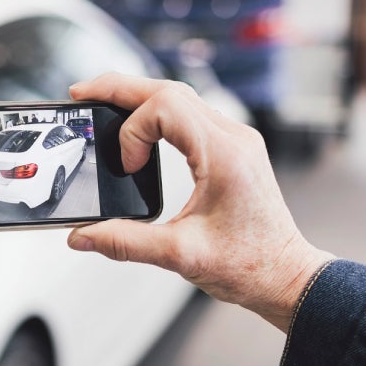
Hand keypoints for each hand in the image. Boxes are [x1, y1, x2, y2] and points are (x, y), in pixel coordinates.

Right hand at [67, 73, 333, 331]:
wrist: (285, 275)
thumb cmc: (248, 265)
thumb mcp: (180, 255)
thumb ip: (125, 243)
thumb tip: (81, 236)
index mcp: (225, 154)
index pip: (166, 107)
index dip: (134, 131)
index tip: (127, 167)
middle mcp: (234, 138)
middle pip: (169, 90)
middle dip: (120, 89)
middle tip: (81, 95)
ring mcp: (236, 140)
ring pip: (180, 97)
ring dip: (138, 98)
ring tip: (102, 105)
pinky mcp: (232, 150)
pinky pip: (190, 115)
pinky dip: (158, 114)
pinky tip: (137, 126)